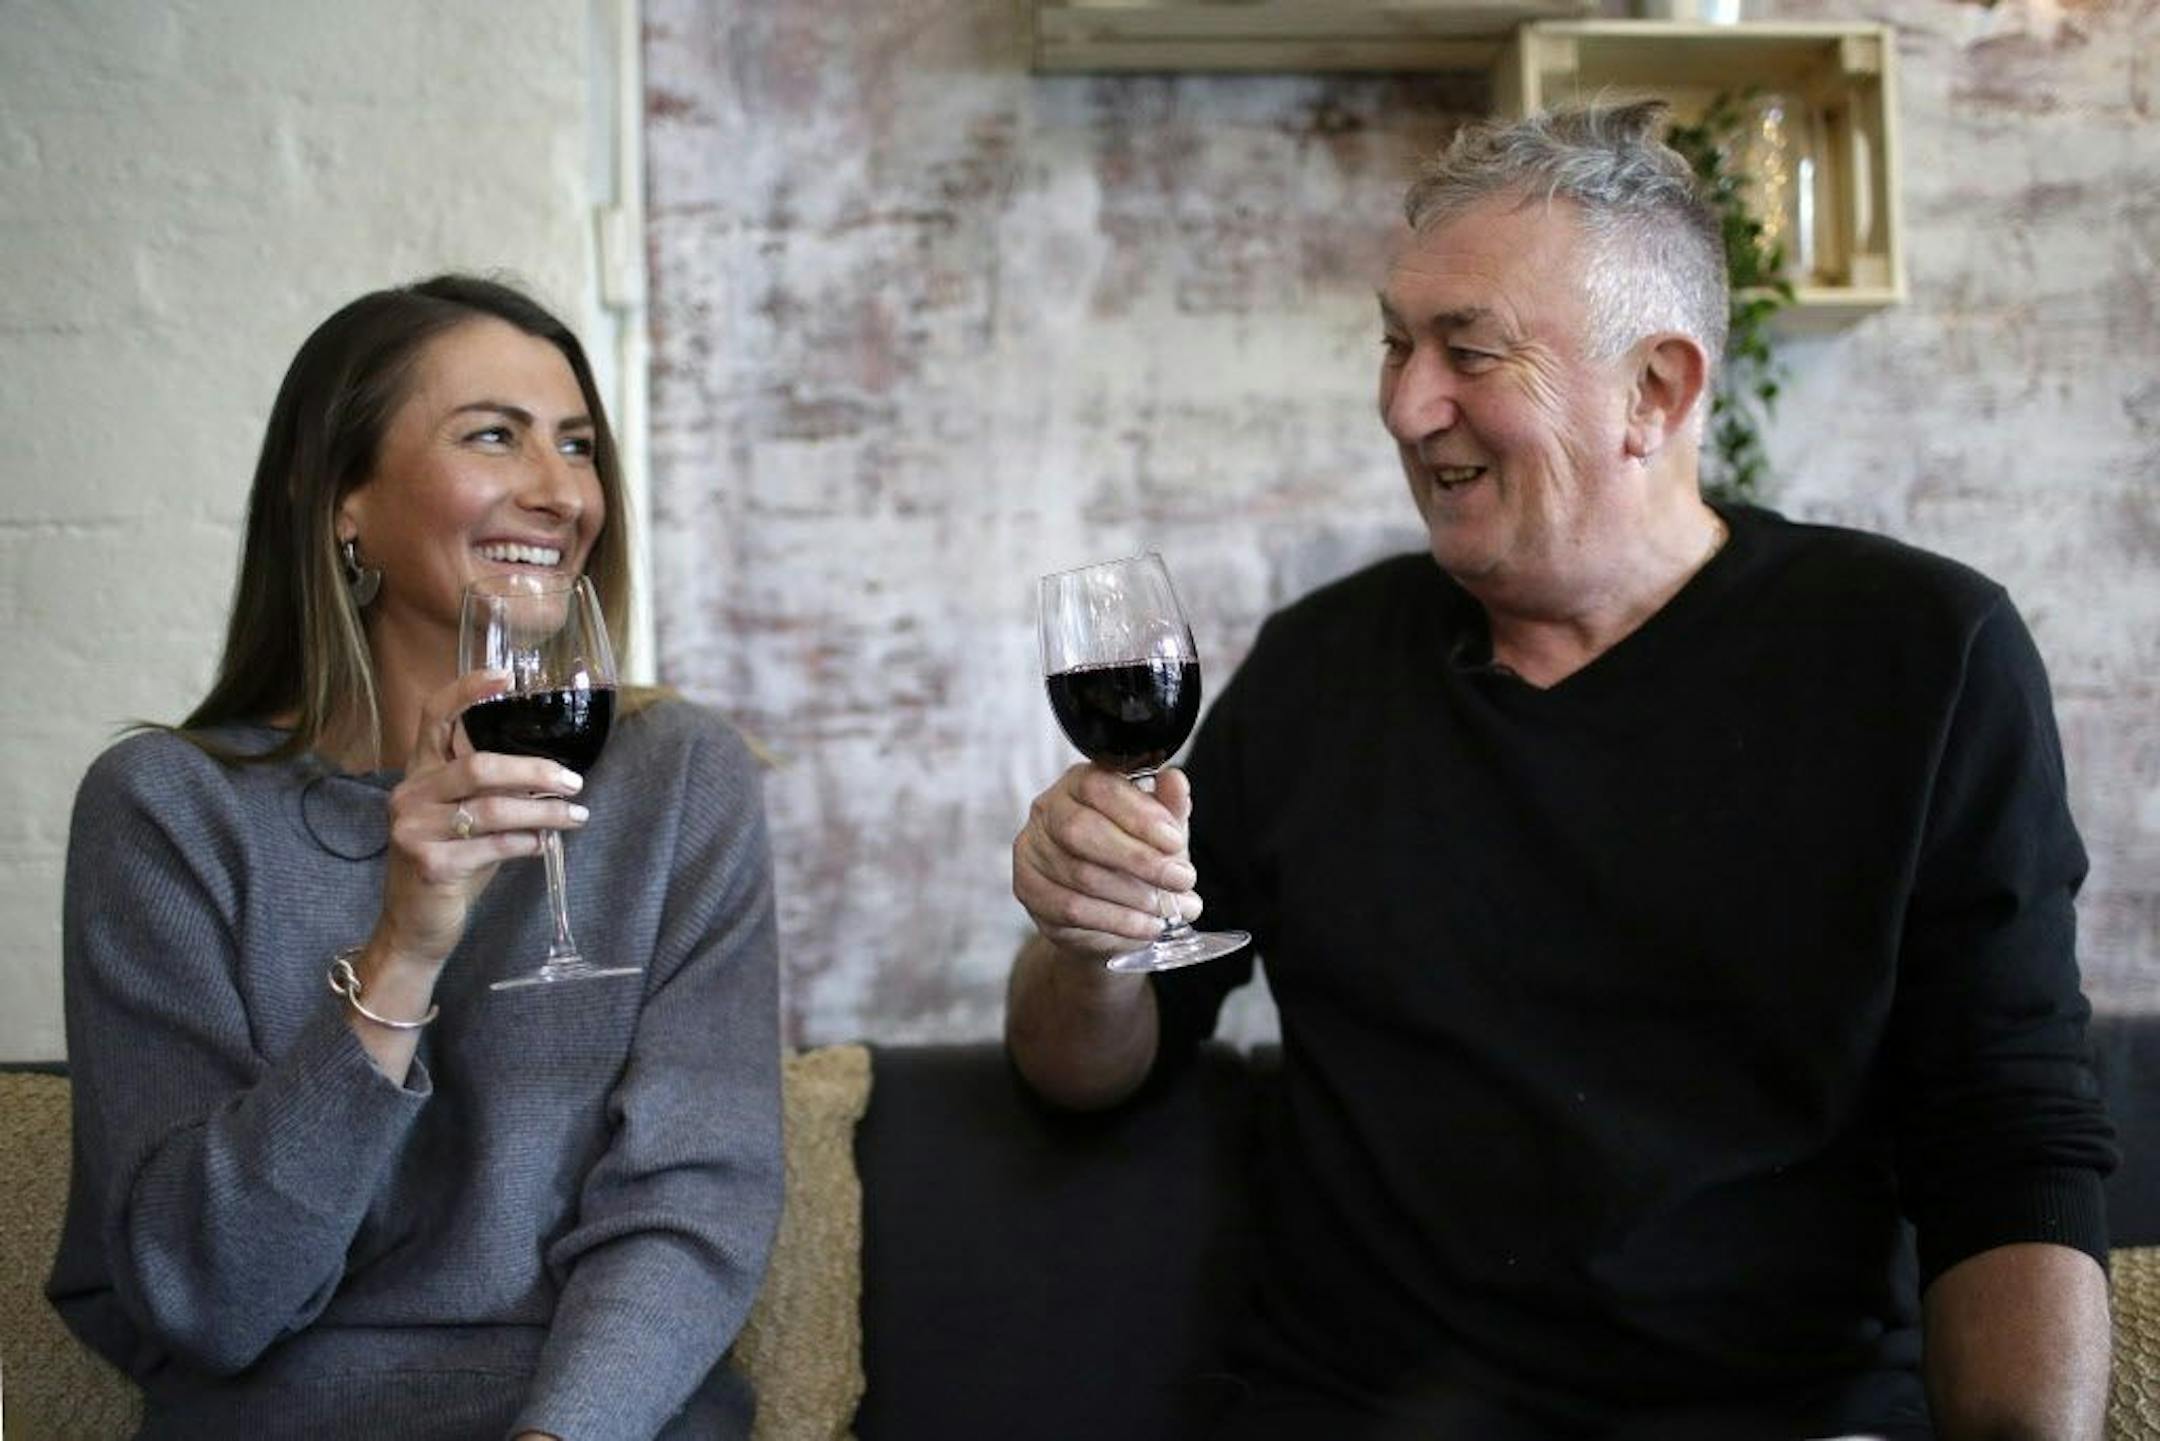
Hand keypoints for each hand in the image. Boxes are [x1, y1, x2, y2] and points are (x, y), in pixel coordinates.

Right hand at [371, 669, 591, 970]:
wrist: (415, 927)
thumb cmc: (449, 867)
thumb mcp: (465, 821)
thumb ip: (492, 792)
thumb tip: (553, 772)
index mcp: (418, 776)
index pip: (433, 718)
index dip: (466, 692)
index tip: (505, 677)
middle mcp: (410, 796)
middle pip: (477, 765)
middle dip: (533, 770)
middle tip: (572, 780)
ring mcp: (414, 831)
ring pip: (492, 808)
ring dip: (543, 810)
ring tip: (575, 815)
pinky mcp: (430, 864)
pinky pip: (494, 845)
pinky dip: (528, 842)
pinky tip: (546, 842)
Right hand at [1012, 763, 1202, 964]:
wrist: (1106, 911)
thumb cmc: (1132, 860)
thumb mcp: (1159, 833)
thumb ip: (1169, 807)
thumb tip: (1175, 780)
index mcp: (1079, 782)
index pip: (1100, 786)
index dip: (1139, 814)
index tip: (1174, 841)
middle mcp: (1048, 809)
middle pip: (1081, 829)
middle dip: (1137, 858)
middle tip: (1179, 879)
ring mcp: (1032, 849)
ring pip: (1079, 873)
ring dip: (1132, 894)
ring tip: (1166, 907)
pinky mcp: (1029, 889)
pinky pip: (1072, 907)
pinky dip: (1117, 920)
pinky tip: (1146, 925)